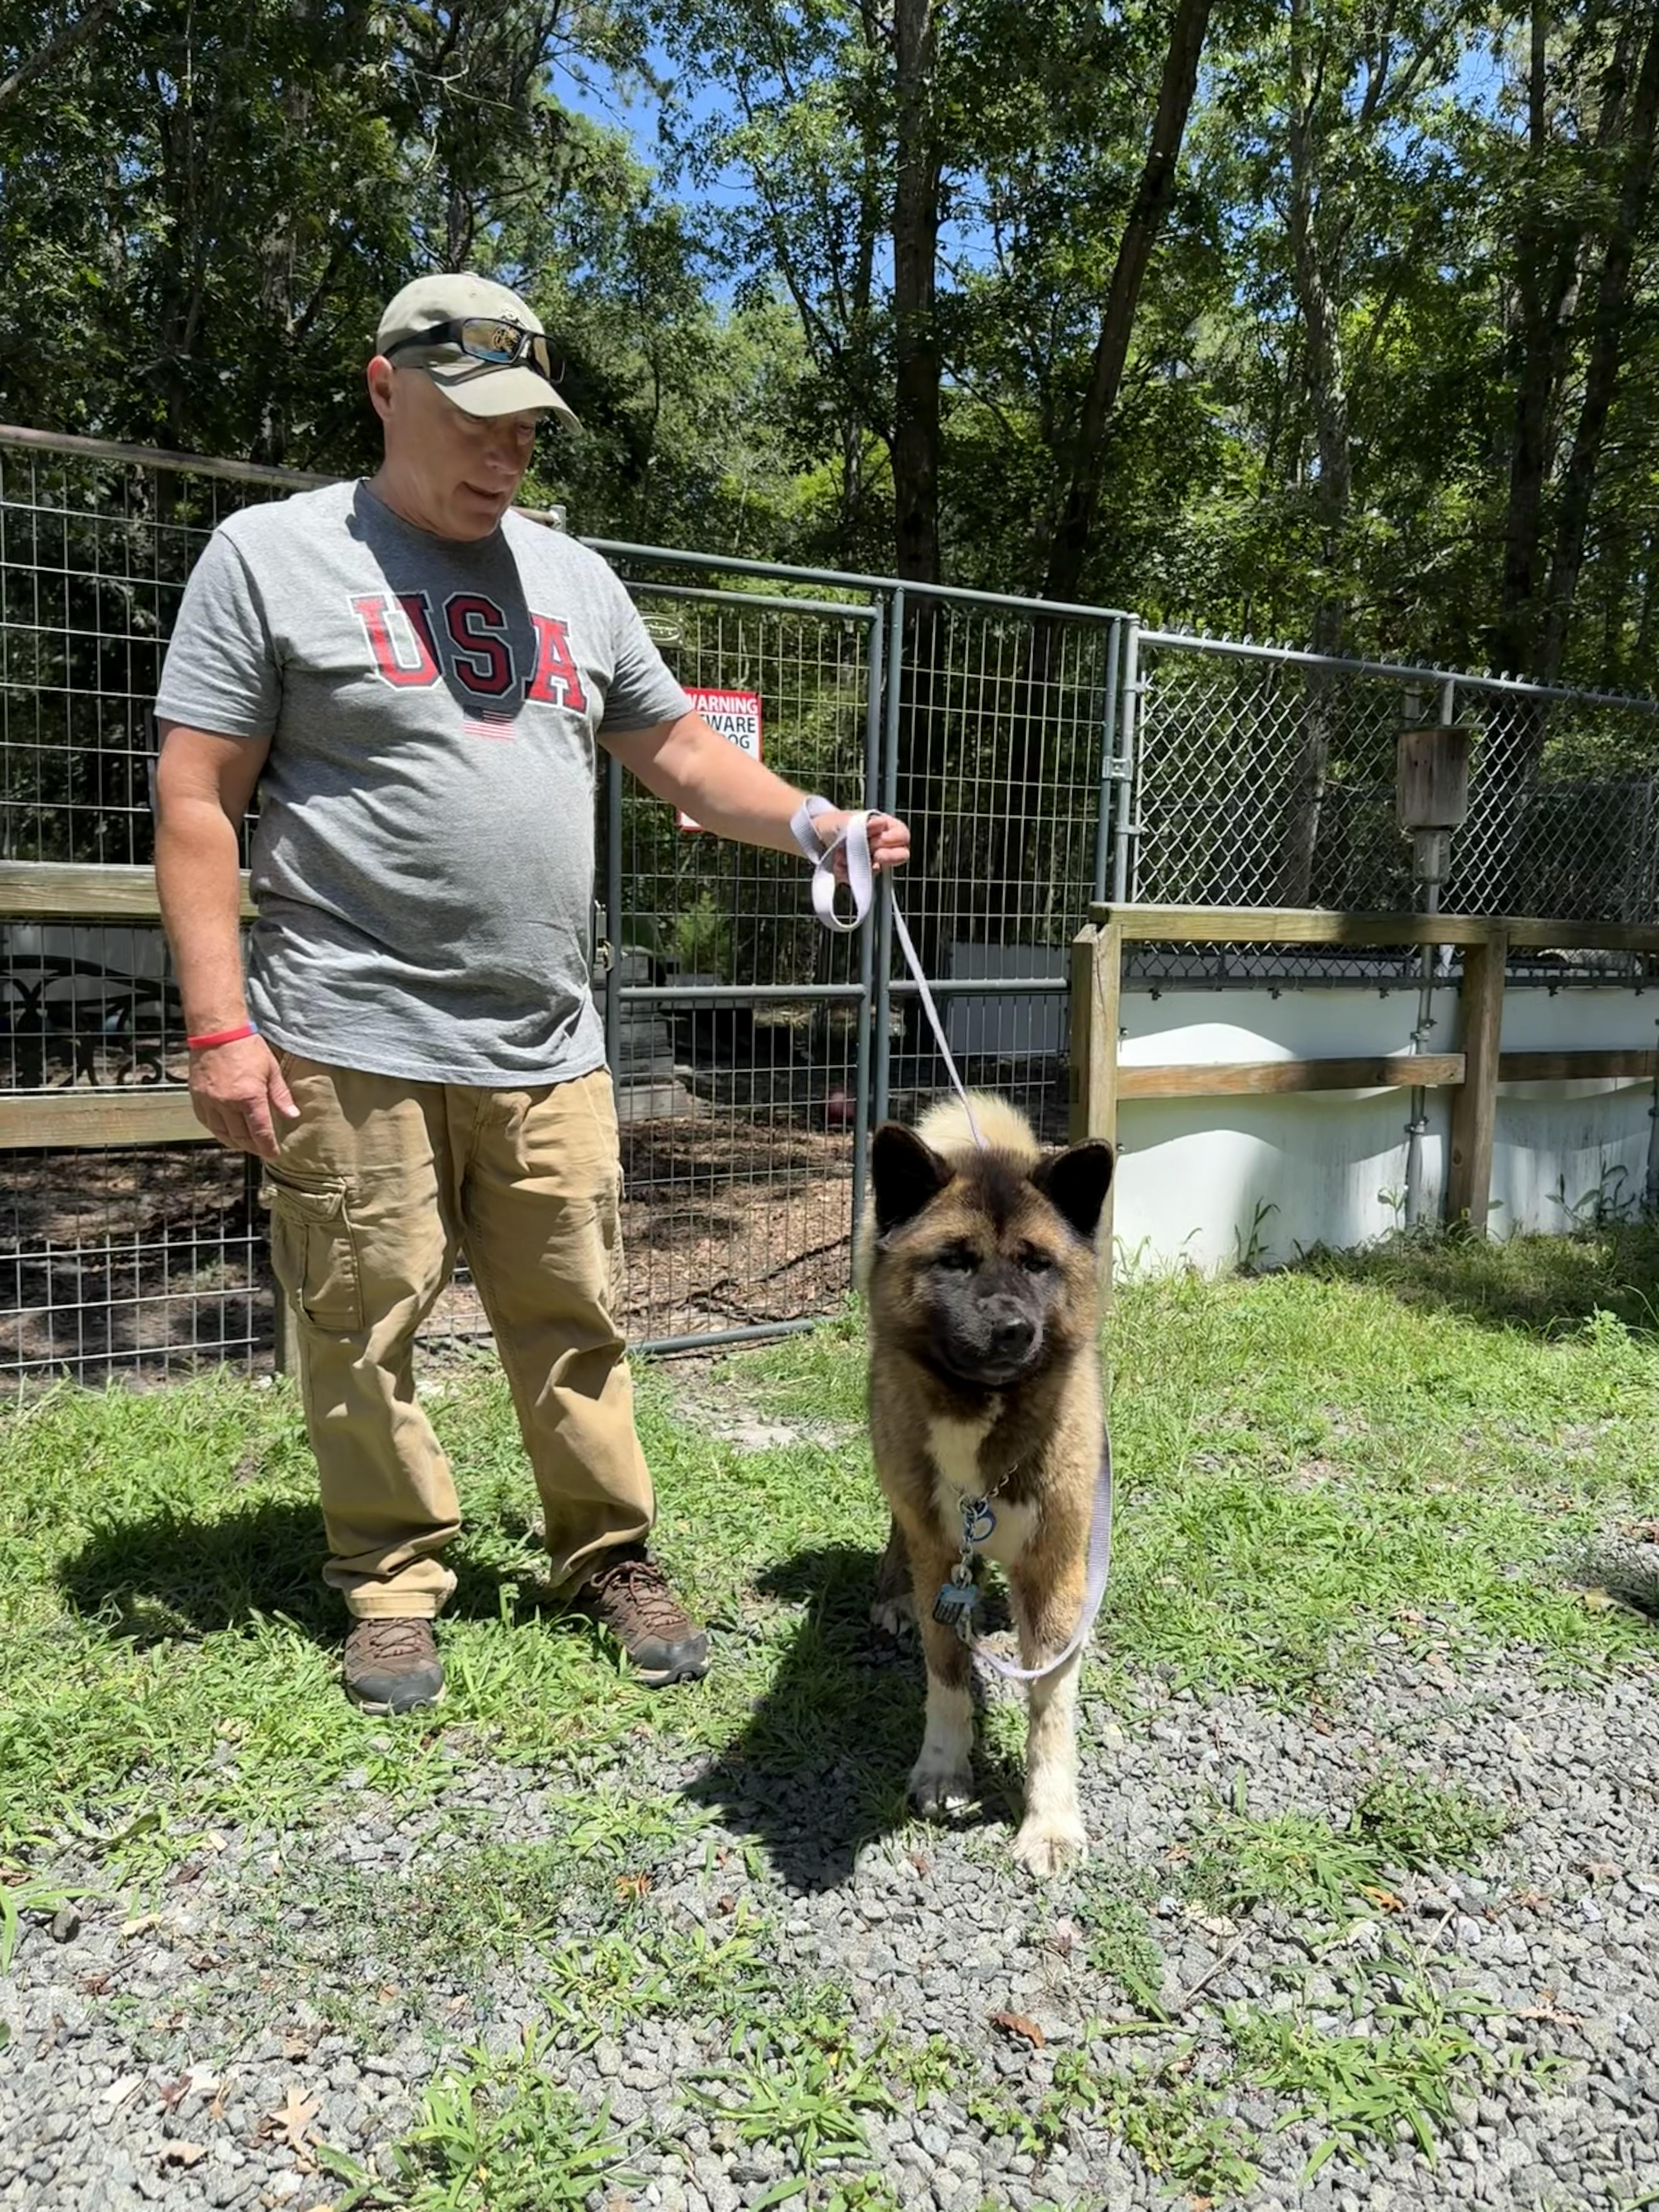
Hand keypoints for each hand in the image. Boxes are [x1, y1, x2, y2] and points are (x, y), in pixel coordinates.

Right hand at [188, 1035, 299, 1159]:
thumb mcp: (271, 1070)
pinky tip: (226, 1132)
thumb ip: (280, 1096)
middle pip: (241, 1136)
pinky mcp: (197, 1098)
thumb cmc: (247, 1047)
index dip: (268, 1147)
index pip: (260, 1132)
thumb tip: (292, 1116)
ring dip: (235, 1142)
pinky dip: (218, 1131)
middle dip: (253, 1147)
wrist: (216, 1032)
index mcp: (249, 1097)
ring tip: (245, 1144)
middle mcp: (227, 1103)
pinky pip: (207, 1123)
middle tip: (261, 1149)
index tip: (274, 1154)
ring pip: (222, 1133)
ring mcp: (210, 1102)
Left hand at [812, 809, 910, 880]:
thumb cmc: (835, 823)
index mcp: (885, 828)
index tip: (881, 839)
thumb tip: (880, 824)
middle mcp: (883, 846)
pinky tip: (837, 863)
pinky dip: (847, 873)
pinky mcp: (860, 876)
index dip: (894, 838)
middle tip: (875, 855)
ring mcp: (873, 862)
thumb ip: (865, 822)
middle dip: (888, 856)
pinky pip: (859, 880)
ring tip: (842, 854)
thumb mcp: (847, 819)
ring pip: (878, 870)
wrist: (816, 837)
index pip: (903, 835)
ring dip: (860, 863)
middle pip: (901, 855)